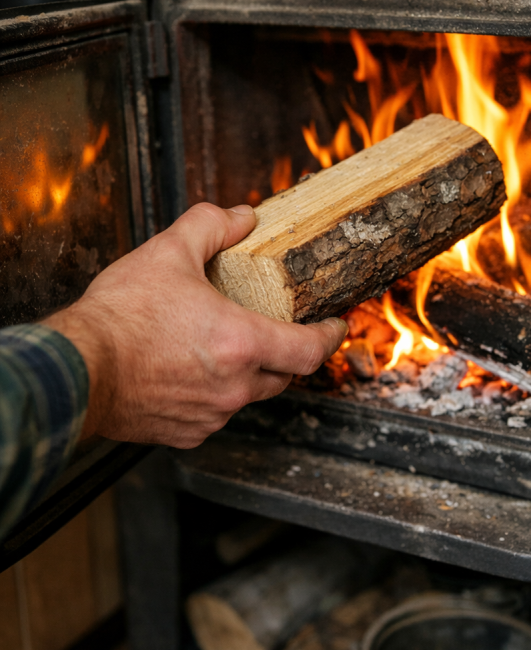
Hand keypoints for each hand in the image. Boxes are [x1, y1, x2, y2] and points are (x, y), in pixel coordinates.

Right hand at [45, 203, 346, 447]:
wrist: (76, 369)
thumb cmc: (119, 318)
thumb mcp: (167, 252)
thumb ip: (211, 226)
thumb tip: (241, 216)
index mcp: (242, 343)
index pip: (310, 350)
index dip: (329, 336)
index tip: (334, 325)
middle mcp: (233, 386)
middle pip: (284, 375)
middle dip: (287, 353)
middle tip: (277, 330)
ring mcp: (210, 415)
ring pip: (248, 395)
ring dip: (247, 373)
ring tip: (223, 346)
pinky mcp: (186, 433)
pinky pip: (215, 414)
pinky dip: (214, 394)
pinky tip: (191, 371)